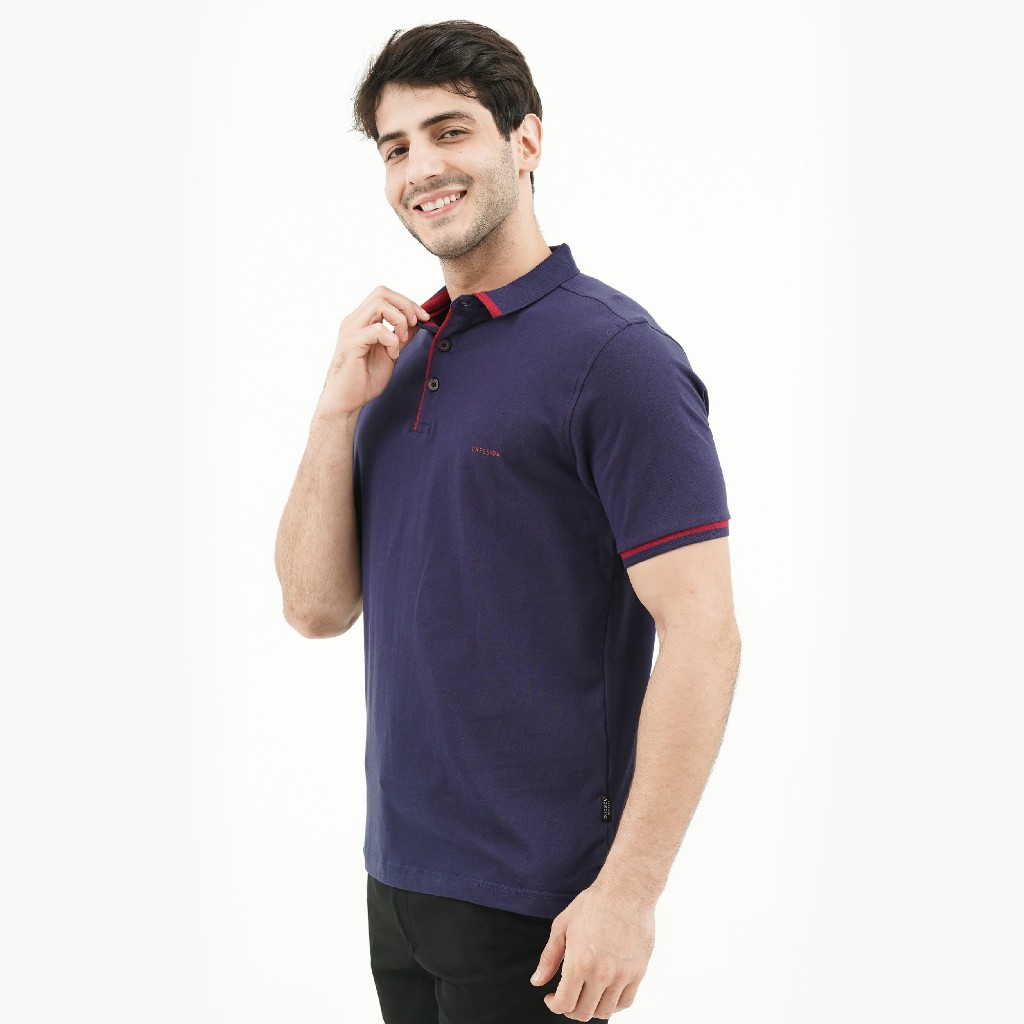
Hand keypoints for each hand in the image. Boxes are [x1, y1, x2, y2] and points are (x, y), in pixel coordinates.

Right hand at [315, 285, 430, 418]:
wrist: (346, 402)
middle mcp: (354, 320)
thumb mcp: (391, 353)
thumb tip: (418, 322)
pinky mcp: (351, 343)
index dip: (408, 302)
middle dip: (406, 305)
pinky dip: (392, 340)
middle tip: (415, 324)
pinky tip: (392, 355)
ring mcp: (351, 330)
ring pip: (379, 304)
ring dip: (399, 320)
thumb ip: (401, 337)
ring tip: (402, 340)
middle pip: (382, 292)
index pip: (385, 295)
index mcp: (362, 321)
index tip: (424, 317)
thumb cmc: (364, 380)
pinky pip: (378, 329)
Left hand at [530, 879, 655, 1019]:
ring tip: (585, 995)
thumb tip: (537, 981)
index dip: (554, 1005)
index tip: (552, 998)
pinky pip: (625, 1002)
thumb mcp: (562, 926)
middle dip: (570, 1009)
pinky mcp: (638, 972)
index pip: (565, 1003)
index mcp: (579, 962)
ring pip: (604, 1011)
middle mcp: (601, 973)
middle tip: (566, 997)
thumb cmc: (593, 904)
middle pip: (583, 1012)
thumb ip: (549, 957)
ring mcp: (622, 975)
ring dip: (591, 1009)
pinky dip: (613, 1005)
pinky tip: (604, 993)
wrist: (626, 891)